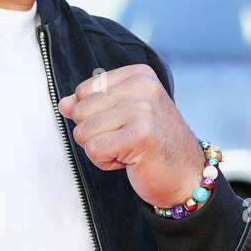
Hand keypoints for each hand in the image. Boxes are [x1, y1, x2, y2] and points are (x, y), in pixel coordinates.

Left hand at [57, 64, 204, 209]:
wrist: (187, 175)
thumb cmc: (154, 145)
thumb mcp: (122, 116)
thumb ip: (92, 105)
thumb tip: (64, 103)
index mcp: (138, 75)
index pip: (83, 91)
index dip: (94, 116)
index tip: (123, 125)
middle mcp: (142, 86)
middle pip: (79, 111)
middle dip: (95, 134)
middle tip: (126, 141)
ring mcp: (142, 109)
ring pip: (84, 132)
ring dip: (101, 149)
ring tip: (128, 149)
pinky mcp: (140, 134)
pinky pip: (94, 150)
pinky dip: (106, 162)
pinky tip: (130, 160)